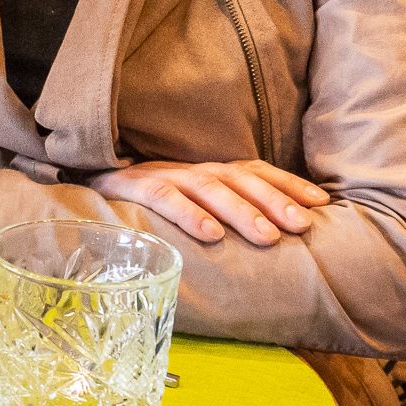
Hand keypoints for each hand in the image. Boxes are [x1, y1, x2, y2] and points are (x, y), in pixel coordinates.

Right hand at [84, 159, 326, 247]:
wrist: (84, 182)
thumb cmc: (146, 200)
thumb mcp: (189, 200)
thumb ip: (222, 210)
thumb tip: (273, 234)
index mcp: (208, 170)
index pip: (256, 170)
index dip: (288, 184)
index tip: (321, 204)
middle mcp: (192, 169)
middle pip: (240, 179)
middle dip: (275, 202)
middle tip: (303, 227)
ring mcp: (163, 176)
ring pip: (210, 189)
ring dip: (242, 212)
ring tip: (267, 237)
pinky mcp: (133, 188)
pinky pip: (165, 199)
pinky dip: (190, 215)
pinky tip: (212, 236)